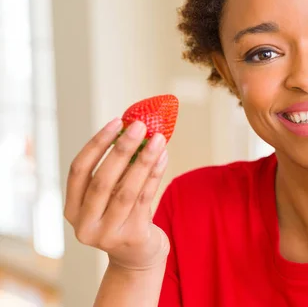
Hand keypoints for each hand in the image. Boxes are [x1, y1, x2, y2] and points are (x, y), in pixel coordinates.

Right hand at [64, 118, 169, 270]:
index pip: (78, 170)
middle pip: (102, 180)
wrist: (138, 256)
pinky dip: (155, 174)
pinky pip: (146, 199)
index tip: (116, 122)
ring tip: (158, 139)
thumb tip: (133, 129)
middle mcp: (85, 224)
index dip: (96, 144)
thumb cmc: (123, 216)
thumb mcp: (111, 196)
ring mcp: (108, 234)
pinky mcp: (133, 236)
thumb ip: (116, 170)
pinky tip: (163, 157)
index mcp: (72, 209)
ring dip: (144, 160)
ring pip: (127, 190)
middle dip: (122, 150)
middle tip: (139, 126)